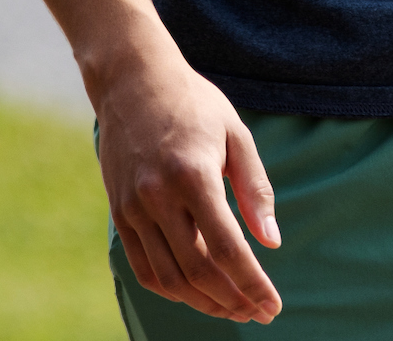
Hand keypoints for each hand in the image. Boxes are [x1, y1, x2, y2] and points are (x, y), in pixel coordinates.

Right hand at [94, 31, 283, 323]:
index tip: (272, 305)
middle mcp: (158, 198)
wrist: (134, 81)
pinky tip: (197, 292)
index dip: (252, 283)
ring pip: (169, 278)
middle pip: (198, 271)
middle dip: (232, 299)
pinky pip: (144, 267)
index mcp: (194, 176)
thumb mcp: (237, 134)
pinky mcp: (119, 213)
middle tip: (258, 312)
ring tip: (233, 308)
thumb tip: (272, 241)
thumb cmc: (196, 104)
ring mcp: (133, 209)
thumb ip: (255, 189)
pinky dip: (171, 289)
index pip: (227, 248)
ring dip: (203, 302)